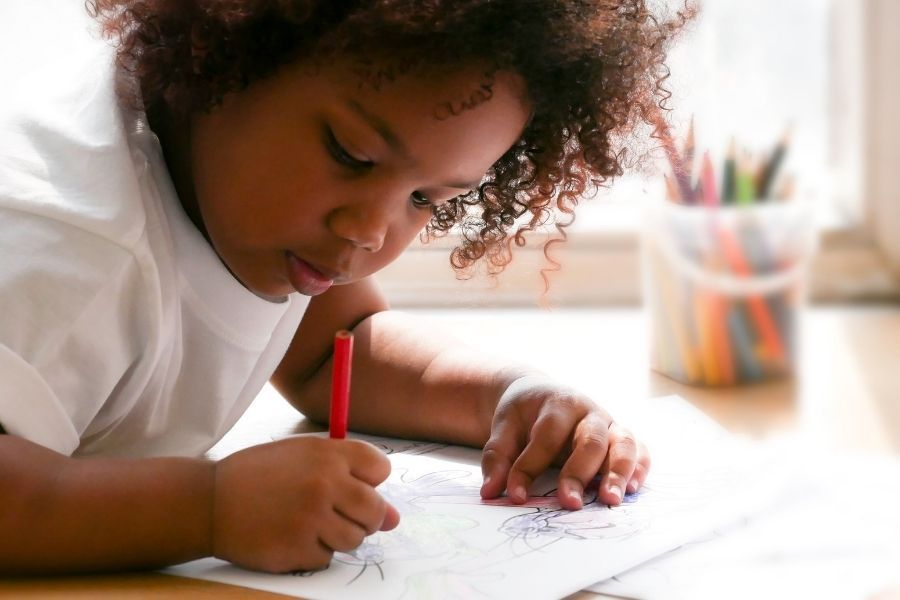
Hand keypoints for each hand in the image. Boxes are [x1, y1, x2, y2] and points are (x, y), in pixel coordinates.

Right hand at [211, 437, 399, 572]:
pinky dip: (313, 553)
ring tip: (308, 523)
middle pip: (376, 510)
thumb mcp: (304, 459)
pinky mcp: (298, 549)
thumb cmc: (261, 476)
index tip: (350, 485)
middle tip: (335, 513)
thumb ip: (350, 479)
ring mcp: (312, 518)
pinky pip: (327, 558)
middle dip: (363, 516)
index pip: (381, 469)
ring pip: (355, 539)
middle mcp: (325, 483)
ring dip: (338, 536)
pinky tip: (291, 536)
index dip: (369, 481)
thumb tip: (395, 519)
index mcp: (329, 453)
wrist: (210, 501)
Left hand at [480, 375, 649, 509]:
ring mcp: (609, 424)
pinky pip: (640, 450)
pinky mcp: (621, 438)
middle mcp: (589, 412)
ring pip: (624, 443)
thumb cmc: (523, 414)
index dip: (530, 467)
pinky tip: (633, 489)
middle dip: (580, 473)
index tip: (516, 495)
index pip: (546, 437)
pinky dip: (640, 468)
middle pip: (591, 440)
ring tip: (610, 500)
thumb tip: (490, 491)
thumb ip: (497, 458)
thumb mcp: (503, 427)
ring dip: (619, 472)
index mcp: (557, 404)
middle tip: (570, 502)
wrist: (539, 394)